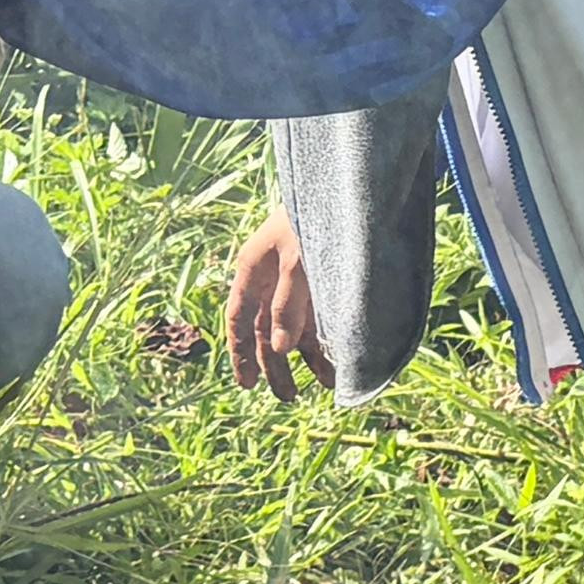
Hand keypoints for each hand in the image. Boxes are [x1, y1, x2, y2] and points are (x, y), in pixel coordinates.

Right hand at [226, 209, 334, 401]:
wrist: (344, 186)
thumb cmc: (312, 219)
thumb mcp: (298, 261)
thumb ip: (288, 305)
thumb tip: (280, 348)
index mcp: (253, 271)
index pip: (240, 320)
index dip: (240, 353)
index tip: (247, 384)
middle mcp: (271, 280)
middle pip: (268, 331)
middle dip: (276, 365)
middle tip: (289, 397)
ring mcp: (297, 282)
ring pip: (295, 328)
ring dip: (306, 357)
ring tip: (324, 383)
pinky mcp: (321, 281)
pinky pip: (318, 318)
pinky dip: (326, 340)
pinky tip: (337, 359)